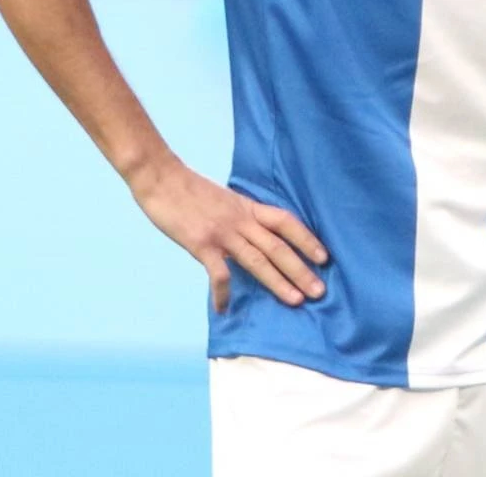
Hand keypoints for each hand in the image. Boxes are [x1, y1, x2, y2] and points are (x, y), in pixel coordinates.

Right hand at [130, 158, 327, 312]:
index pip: (285, 222)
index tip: (324, 257)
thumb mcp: (225, 199)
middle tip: (320, 291)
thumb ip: (240, 217)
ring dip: (278, 282)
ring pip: (258, 260)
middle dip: (301, 269)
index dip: (307, 239)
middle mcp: (240, 220)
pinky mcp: (201, 244)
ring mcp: (222, 232)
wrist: (161, 178)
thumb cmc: (189, 189)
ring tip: (296, 300)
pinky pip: (218, 273)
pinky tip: (224, 309)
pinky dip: (223, 293)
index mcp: (247, 207)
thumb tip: (253, 236)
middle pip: (278, 246)